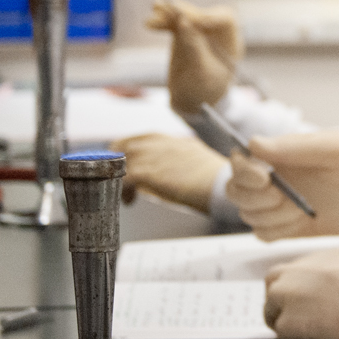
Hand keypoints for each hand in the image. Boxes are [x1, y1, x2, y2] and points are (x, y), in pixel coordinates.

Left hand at [112, 133, 227, 212]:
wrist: (221, 183)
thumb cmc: (216, 178)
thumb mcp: (198, 161)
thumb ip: (180, 161)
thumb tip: (170, 172)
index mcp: (175, 140)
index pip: (144, 138)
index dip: (132, 152)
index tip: (128, 164)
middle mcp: (161, 144)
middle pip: (126, 145)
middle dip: (118, 162)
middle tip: (118, 179)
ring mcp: (153, 155)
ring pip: (121, 160)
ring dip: (119, 177)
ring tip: (126, 194)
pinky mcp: (148, 171)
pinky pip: (123, 177)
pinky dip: (122, 189)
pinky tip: (129, 200)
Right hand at [145, 0, 243, 113]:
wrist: (191, 103)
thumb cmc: (203, 92)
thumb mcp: (200, 75)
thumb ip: (193, 48)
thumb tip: (183, 22)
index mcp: (231, 44)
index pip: (225, 21)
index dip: (209, 15)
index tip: (191, 19)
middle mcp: (217, 35)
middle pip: (202, 15)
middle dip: (184, 11)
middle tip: (165, 9)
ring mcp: (200, 33)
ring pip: (185, 17)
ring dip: (169, 14)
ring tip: (154, 9)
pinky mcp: (184, 35)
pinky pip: (174, 24)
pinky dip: (163, 22)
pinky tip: (150, 22)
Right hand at [225, 131, 338, 240]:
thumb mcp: (334, 148)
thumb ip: (293, 148)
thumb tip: (253, 143)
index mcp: (284, 153)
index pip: (242, 159)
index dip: (243, 169)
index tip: (264, 176)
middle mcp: (278, 177)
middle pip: (237, 190)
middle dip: (251, 196)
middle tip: (280, 196)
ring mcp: (285, 202)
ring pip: (249, 213)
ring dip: (266, 214)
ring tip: (300, 209)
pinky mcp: (293, 226)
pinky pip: (264, 233)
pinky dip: (274, 231)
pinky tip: (301, 221)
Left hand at [263, 248, 338, 338]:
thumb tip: (326, 300)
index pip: (298, 267)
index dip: (298, 289)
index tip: (305, 305)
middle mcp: (320, 267)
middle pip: (277, 278)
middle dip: (282, 300)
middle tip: (297, 320)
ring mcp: (309, 290)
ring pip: (272, 301)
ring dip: (283, 318)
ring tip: (307, 335)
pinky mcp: (304, 318)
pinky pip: (281, 328)